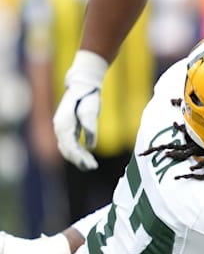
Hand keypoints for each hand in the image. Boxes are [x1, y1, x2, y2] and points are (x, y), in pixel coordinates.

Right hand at [53, 51, 108, 170]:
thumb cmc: (87, 97)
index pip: (70, 146)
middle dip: (79, 161)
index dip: (79, 158)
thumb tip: (91, 146)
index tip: (91, 165)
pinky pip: (69, 144)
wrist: (82, 86)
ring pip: (66, 148)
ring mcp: (61, 128)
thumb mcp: (91, 110)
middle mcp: (59, 127)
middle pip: (67, 150)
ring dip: (78, 158)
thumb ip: (90, 127)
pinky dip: (76, 153)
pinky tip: (86, 158)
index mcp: (64, 124)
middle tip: (93, 167)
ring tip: (91, 166)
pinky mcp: (66, 128)